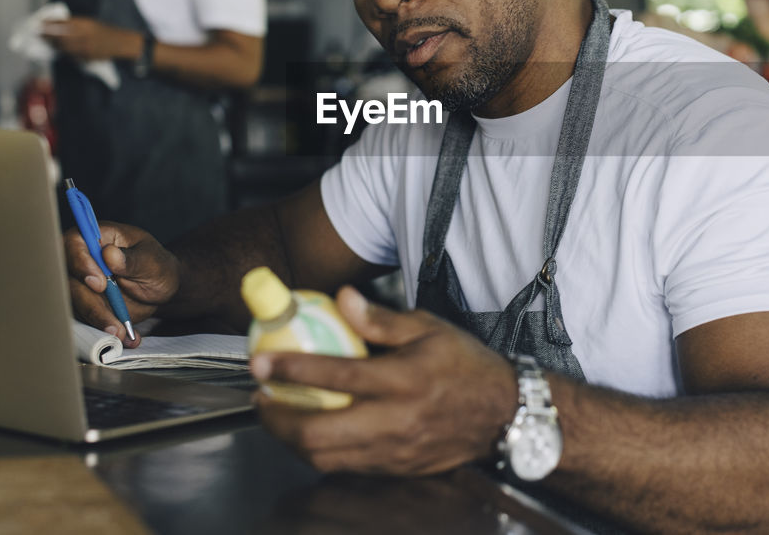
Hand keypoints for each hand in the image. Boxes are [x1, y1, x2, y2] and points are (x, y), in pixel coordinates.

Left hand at [42, 16, 139, 61]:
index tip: (39, 22)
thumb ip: (76, 24)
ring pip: (63, 46)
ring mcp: (85, 48)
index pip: (63, 23)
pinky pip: (70, 54)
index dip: (49, 23)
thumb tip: (58, 25)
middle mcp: (85, 36)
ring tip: (45, 40)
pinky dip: (63, 50)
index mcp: (85, 24)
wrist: (121, 43)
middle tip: (37, 32)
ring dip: (53, 43)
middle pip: (60, 36)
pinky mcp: (86, 57)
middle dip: (47, 34)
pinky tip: (58, 48)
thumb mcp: (91, 23)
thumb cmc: (105, 31)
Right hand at [63, 221, 178, 344]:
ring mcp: (81, 284)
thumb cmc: (157, 266)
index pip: (74, 243)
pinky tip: (125, 337)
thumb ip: (132, 259)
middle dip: (88, 302)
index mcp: (97, 237)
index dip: (81, 263)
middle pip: (68, 279)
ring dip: (97, 321)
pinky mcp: (84, 305)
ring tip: (120, 332)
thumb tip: (109, 254)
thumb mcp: (152, 261)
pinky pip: (86, 320)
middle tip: (111, 319)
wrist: (161, 289)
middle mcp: (83, 260)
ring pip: (74, 304)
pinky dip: (104, 331)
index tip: (99, 283)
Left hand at [252, 287, 517, 475]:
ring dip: (292, 440)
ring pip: (326, 458)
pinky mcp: (396, 469)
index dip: (292, 369)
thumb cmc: (467, 366)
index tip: (262, 362)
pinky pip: (345, 468)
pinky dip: (319, 452)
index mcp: (405, 379)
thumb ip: (381, 318)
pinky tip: (311, 433)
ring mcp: (395, 451)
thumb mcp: (429, 328)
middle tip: (261, 397)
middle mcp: (397, 420)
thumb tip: (342, 299)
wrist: (506, 414)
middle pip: (320, 433)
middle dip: (279, 418)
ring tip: (279, 416)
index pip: (337, 375)